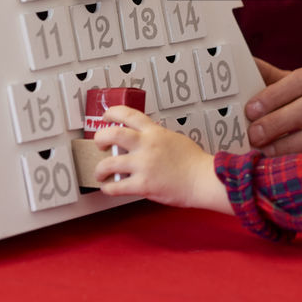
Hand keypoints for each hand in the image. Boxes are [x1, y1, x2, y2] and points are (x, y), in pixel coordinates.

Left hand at [93, 106, 231, 213]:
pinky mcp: (143, 185)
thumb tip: (143, 140)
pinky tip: (109, 188)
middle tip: (100, 144)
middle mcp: (146, 146)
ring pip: (108, 163)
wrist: (202, 179)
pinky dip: (108, 188)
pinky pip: (116, 187)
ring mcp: (143, 165)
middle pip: (112, 134)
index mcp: (154, 132)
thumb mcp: (174, 138)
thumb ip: (156, 137)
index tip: (106, 117)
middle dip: (100, 138)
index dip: (112, 113)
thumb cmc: (193, 162)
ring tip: (100, 172)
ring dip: (99, 169)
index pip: (128, 114)